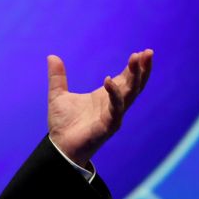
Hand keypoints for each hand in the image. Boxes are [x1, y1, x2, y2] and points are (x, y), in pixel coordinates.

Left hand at [47, 50, 152, 167]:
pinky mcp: (108, 126)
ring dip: (134, 78)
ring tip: (136, 60)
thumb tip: (52, 56)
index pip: (126, 79)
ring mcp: (113, 115)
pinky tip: (109, 80)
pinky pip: (115, 109)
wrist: (59, 147)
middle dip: (141, 69)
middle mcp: (113, 105)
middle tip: (147, 52)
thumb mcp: (58, 95)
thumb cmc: (63, 124)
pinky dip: (114, 94)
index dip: (134, 67)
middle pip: (134, 85)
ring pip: (129, 94)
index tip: (142, 52)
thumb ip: (57, 77)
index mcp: (105, 96)